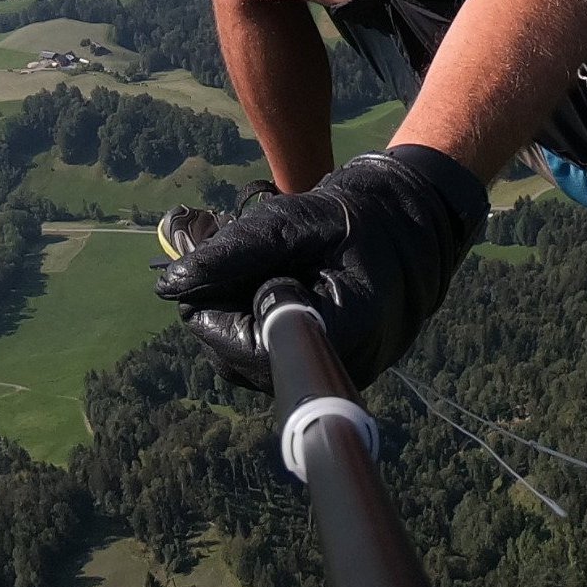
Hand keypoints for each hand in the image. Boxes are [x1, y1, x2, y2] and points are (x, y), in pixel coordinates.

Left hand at [155, 147, 489, 390]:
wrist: (414, 222)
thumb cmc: (361, 215)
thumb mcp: (296, 221)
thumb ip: (234, 251)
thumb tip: (171, 283)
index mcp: (339, 335)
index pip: (244, 348)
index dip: (211, 307)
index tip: (204, 259)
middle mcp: (337, 368)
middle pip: (241, 357)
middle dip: (217, 300)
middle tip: (213, 240)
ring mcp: (332, 370)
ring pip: (250, 355)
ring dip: (232, 304)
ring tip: (239, 249)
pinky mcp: (325, 362)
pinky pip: (270, 349)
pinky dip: (252, 310)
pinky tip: (257, 267)